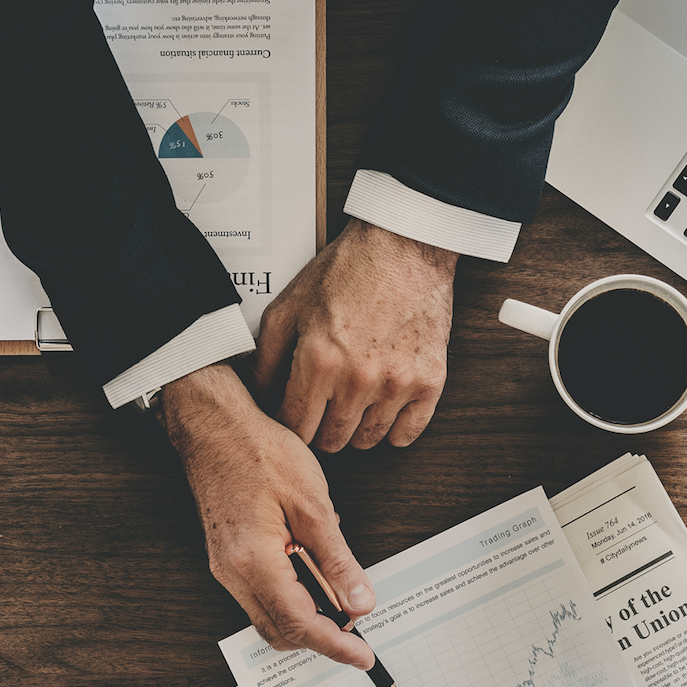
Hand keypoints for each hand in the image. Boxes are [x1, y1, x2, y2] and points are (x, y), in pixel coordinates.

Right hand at [161, 363, 376, 666]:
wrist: (215, 427)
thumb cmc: (257, 452)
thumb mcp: (312, 504)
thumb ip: (337, 560)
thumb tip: (359, 601)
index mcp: (254, 562)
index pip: (300, 624)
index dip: (336, 646)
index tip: (362, 656)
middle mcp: (234, 574)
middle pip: (281, 631)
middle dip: (321, 638)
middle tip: (357, 628)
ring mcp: (226, 568)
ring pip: (269, 617)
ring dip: (306, 618)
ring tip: (340, 598)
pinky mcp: (227, 559)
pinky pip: (261, 596)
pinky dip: (291, 598)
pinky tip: (313, 571)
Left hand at [254, 218, 456, 451]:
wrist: (404, 245)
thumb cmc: (347, 270)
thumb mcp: (289, 306)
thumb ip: (267, 358)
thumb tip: (257, 396)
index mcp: (318, 361)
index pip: (295, 427)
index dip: (289, 425)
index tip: (293, 415)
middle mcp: (357, 379)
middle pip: (331, 440)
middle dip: (320, 429)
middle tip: (322, 407)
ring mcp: (397, 384)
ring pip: (367, 441)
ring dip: (355, 429)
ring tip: (352, 402)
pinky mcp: (429, 381)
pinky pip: (407, 434)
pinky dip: (393, 429)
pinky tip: (383, 408)